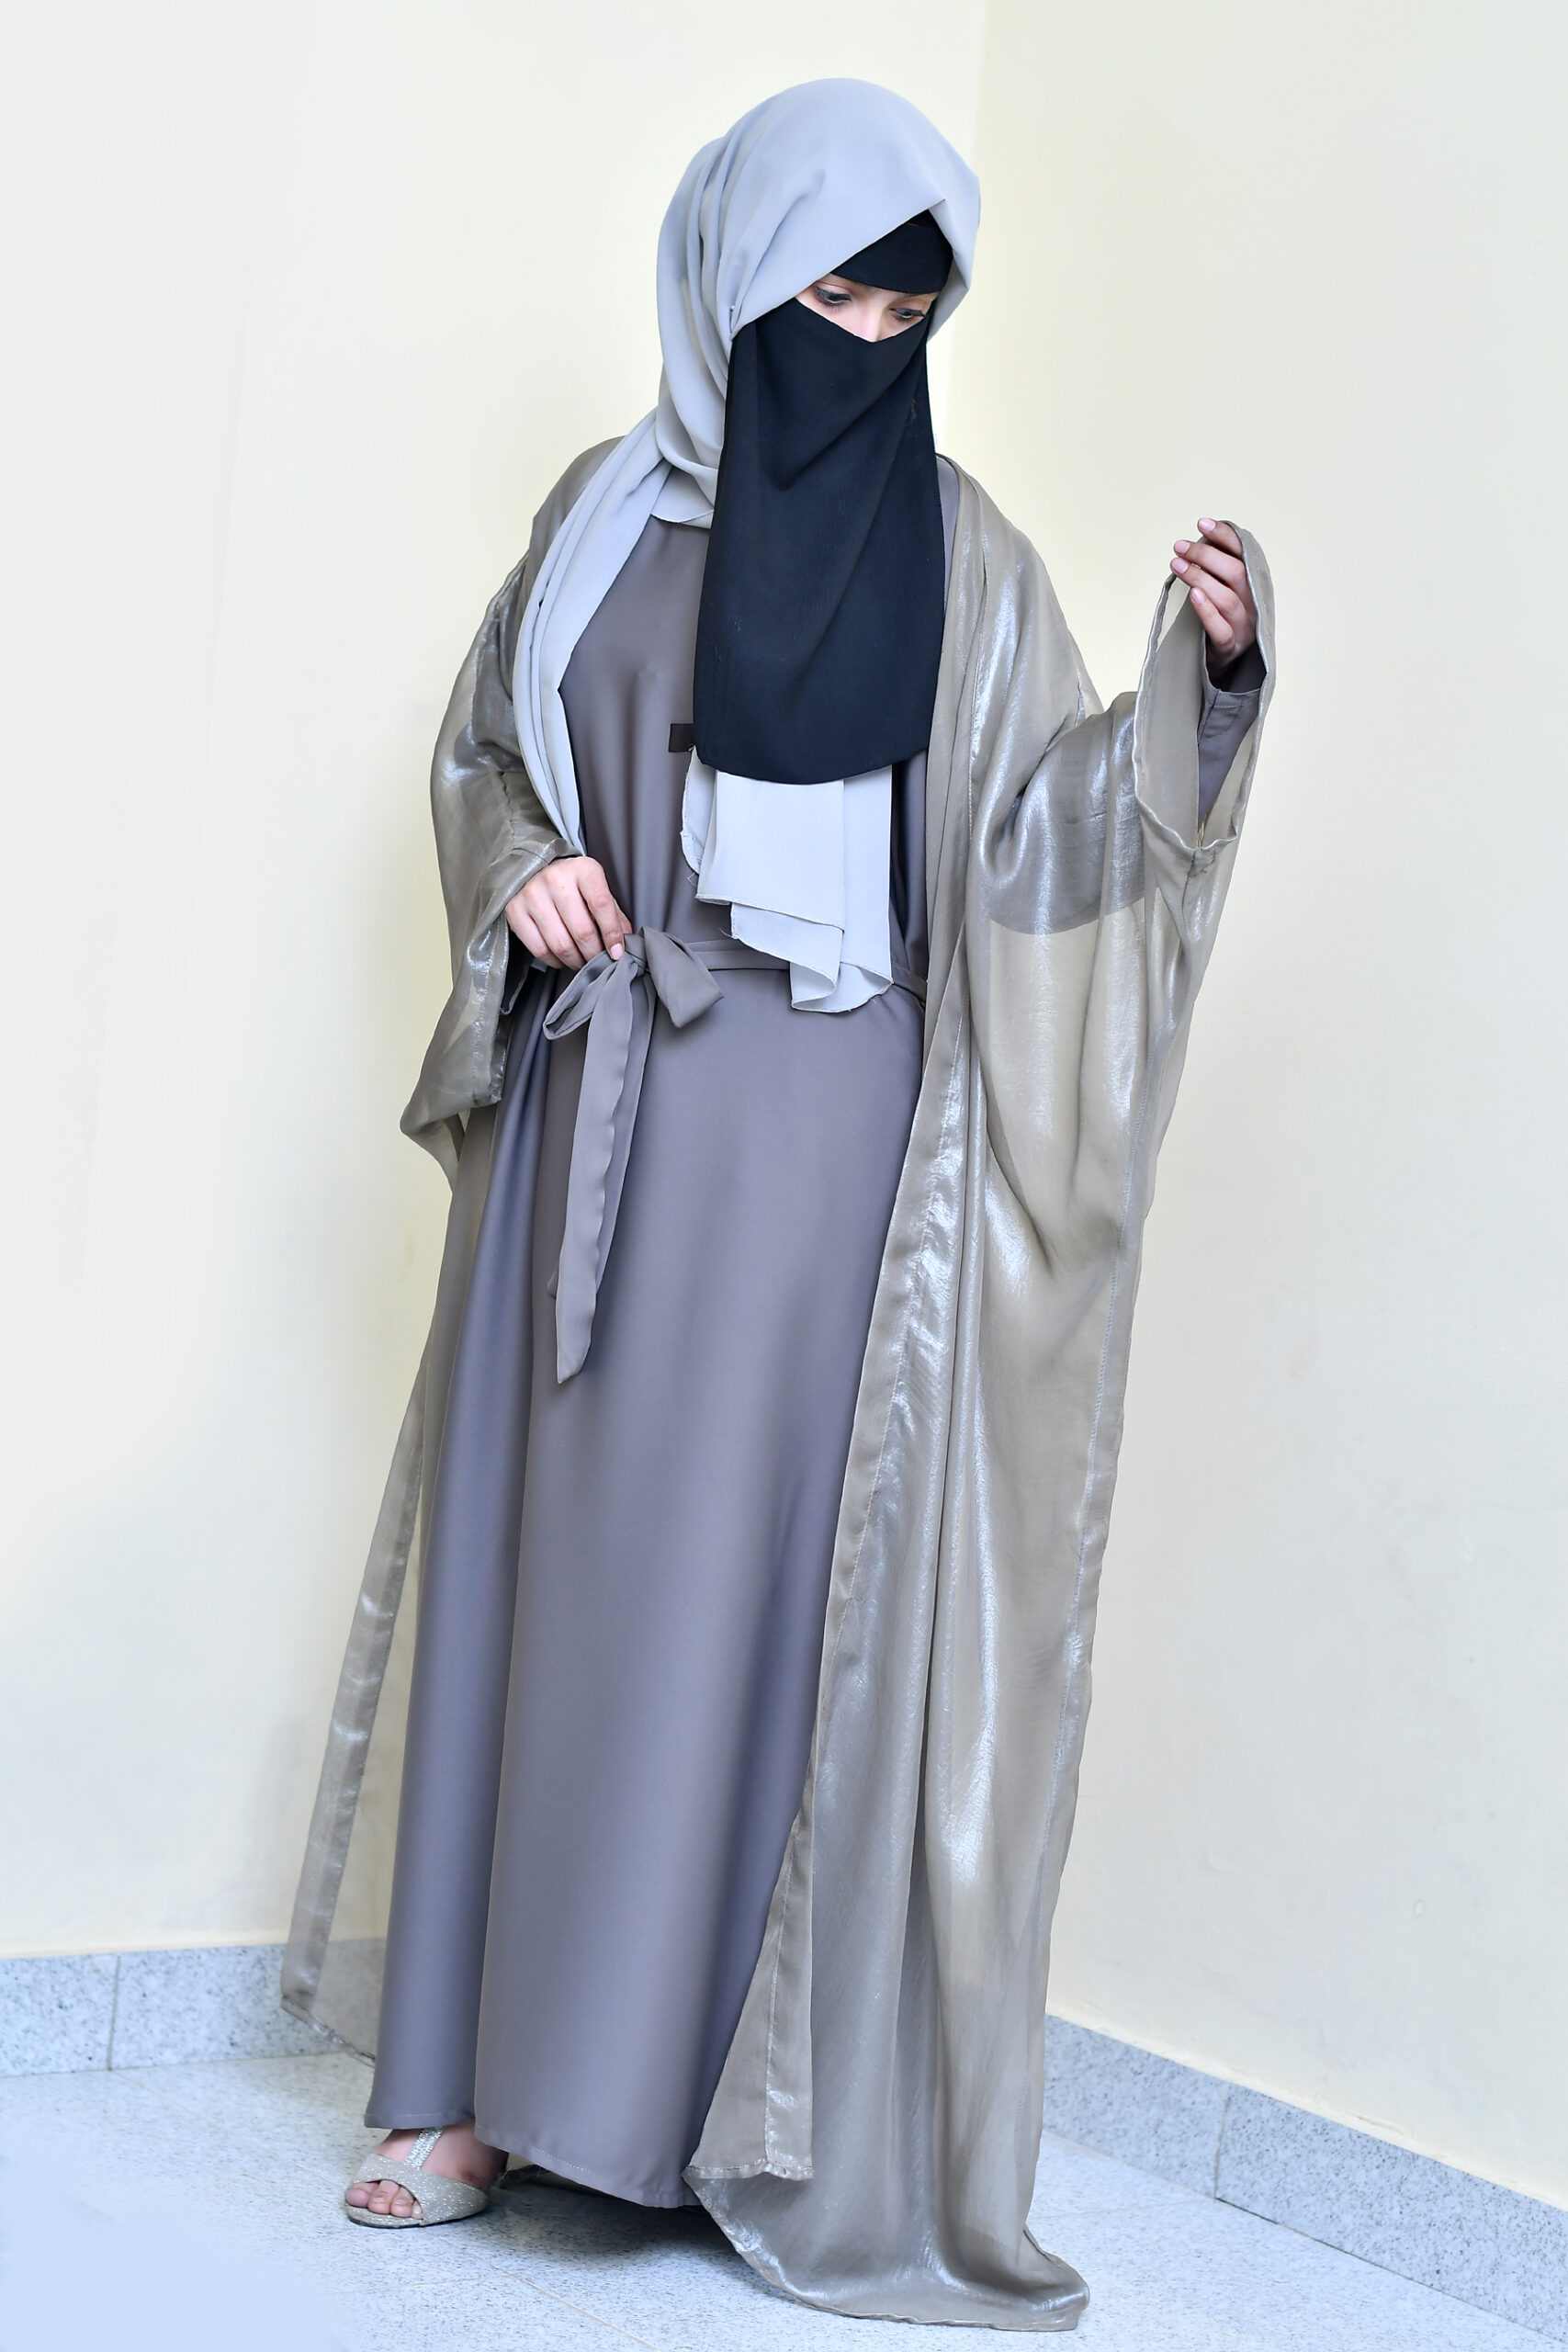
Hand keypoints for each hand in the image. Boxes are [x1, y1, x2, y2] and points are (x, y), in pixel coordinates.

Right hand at [506, 856, 629, 969]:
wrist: (536, 868)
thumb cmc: (573, 883)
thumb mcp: (597, 889)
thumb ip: (613, 914)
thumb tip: (624, 943)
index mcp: (583, 869)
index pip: (601, 905)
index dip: (612, 934)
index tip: (617, 953)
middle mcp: (555, 879)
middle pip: (581, 931)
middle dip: (594, 954)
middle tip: (599, 961)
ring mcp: (532, 894)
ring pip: (560, 944)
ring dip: (575, 961)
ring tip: (582, 961)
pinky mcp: (515, 910)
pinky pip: (539, 949)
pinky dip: (555, 961)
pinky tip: (562, 958)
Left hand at [1170, 519, 1256, 671]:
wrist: (1223, 659)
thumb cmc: (1220, 617)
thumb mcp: (1223, 588)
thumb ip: (1216, 568)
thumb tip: (1197, 538)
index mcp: (1254, 583)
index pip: (1244, 553)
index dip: (1224, 536)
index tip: (1202, 523)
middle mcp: (1254, 603)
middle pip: (1235, 573)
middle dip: (1205, 556)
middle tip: (1180, 547)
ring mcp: (1244, 627)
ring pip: (1226, 598)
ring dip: (1199, 578)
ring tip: (1176, 565)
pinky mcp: (1230, 647)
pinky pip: (1220, 629)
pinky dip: (1206, 611)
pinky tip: (1192, 595)